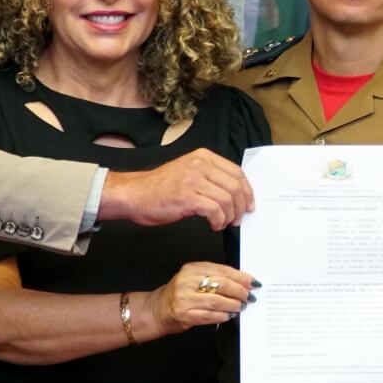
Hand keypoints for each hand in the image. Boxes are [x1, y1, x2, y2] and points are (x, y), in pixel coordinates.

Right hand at [101, 149, 253, 230]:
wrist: (134, 194)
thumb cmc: (160, 188)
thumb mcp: (189, 173)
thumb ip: (210, 177)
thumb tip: (235, 194)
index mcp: (203, 157)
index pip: (237, 172)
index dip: (247, 190)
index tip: (248, 204)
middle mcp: (200, 164)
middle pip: (236, 186)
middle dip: (241, 206)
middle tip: (238, 219)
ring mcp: (193, 179)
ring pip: (227, 199)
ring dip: (229, 216)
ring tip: (223, 223)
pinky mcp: (187, 196)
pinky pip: (215, 210)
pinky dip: (219, 221)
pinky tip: (213, 225)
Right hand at [148, 261, 255, 337]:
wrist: (157, 309)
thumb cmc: (179, 294)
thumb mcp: (194, 278)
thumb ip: (215, 277)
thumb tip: (242, 282)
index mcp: (192, 268)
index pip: (223, 270)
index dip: (241, 277)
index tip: (253, 283)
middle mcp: (187, 281)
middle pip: (222, 284)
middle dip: (240, 292)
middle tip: (249, 297)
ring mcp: (184, 298)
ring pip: (217, 301)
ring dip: (233, 305)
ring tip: (241, 307)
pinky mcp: (184, 314)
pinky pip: (209, 315)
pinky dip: (222, 316)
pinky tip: (229, 315)